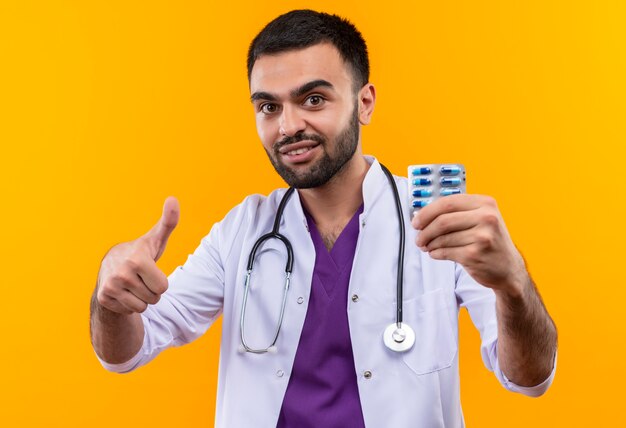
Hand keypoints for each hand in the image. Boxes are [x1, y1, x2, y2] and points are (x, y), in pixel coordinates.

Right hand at [96, 197, 179, 313]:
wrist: (109, 266)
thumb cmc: (140, 253)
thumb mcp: (155, 239)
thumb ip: (168, 222)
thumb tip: (173, 199)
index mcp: (137, 260)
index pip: (163, 287)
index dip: (160, 281)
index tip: (150, 270)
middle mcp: (121, 273)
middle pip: (154, 298)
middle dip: (152, 291)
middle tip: (141, 278)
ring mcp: (110, 286)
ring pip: (143, 307)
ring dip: (142, 299)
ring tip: (133, 285)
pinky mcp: (103, 298)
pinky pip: (130, 311)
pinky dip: (129, 304)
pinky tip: (123, 292)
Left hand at [412, 194, 526, 293]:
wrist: (509, 269)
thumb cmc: (490, 242)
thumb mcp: (482, 219)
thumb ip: (458, 212)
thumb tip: (423, 215)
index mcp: (486, 203)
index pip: (447, 202)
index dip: (427, 212)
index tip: (416, 220)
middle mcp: (487, 217)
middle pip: (442, 220)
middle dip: (425, 230)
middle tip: (418, 237)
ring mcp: (482, 236)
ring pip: (442, 238)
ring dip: (429, 243)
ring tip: (427, 246)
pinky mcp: (475, 254)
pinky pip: (445, 252)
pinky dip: (436, 253)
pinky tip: (436, 253)